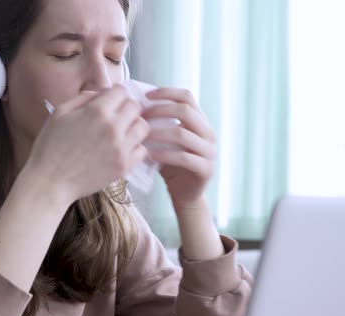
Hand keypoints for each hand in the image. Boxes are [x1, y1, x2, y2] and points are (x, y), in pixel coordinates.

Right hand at [24, 85, 149, 203]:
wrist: (51, 182)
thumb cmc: (50, 146)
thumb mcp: (60, 113)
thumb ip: (83, 98)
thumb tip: (102, 93)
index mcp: (97, 111)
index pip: (122, 91)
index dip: (116, 94)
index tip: (111, 101)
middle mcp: (113, 127)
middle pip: (135, 107)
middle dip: (126, 108)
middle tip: (116, 116)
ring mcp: (121, 148)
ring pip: (143, 127)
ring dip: (133, 126)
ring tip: (121, 132)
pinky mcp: (124, 166)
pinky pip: (142, 150)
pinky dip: (134, 147)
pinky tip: (121, 149)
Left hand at [143, 88, 215, 206]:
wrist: (185, 194)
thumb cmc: (171, 164)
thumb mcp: (165, 140)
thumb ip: (159, 123)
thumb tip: (134, 103)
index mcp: (200, 122)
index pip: (187, 97)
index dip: (166, 93)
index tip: (145, 96)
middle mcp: (209, 133)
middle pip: (186, 111)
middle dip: (160, 110)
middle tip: (140, 117)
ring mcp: (210, 151)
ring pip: (183, 134)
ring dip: (158, 133)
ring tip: (141, 136)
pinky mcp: (206, 169)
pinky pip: (184, 157)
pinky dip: (164, 155)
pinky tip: (149, 155)